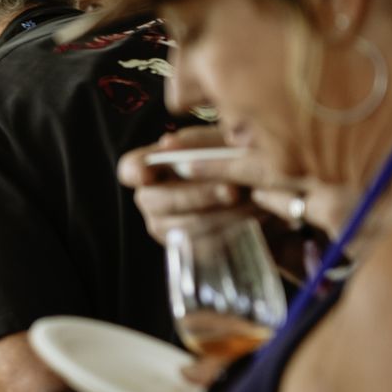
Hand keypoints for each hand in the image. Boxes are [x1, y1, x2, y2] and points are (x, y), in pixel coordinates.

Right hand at [117, 126, 297, 242]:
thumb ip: (198, 142)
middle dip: (196, 195)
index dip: (135, 172)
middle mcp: (150, 198)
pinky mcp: (189, 249)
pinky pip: (206, 246)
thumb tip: (167, 144)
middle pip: (156, 200)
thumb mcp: (221, 144)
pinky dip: (234, 233)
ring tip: (257, 202)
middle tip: (233, 190)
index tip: (146, 174)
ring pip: (185, 226)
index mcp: (151, 166)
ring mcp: (165, 227)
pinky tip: (259, 219)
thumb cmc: (235, 158)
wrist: (262, 191)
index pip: (130, 169)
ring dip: (224, 215)